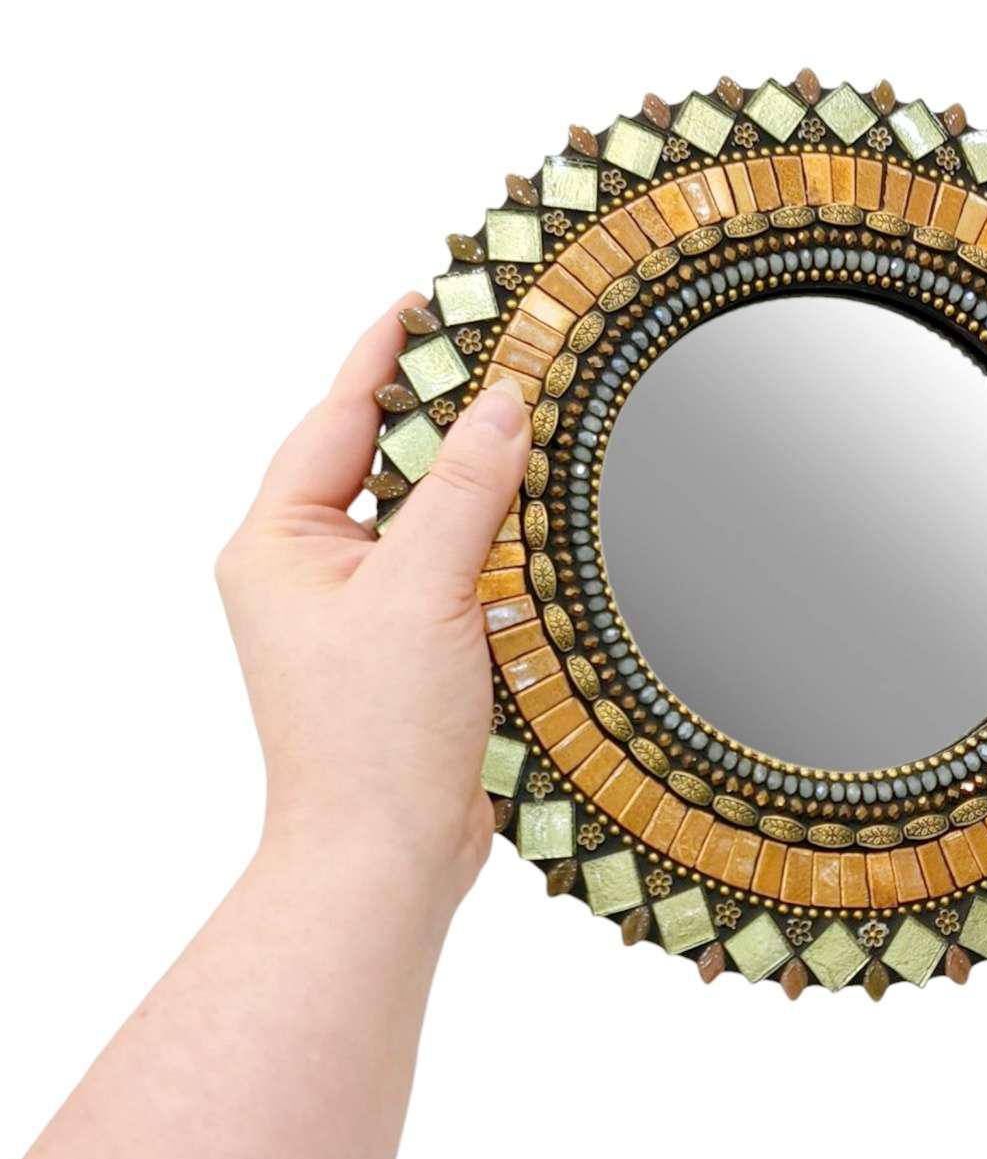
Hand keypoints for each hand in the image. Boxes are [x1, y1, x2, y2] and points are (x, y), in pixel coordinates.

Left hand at [216, 294, 529, 902]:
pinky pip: (449, 570)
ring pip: (422, 518)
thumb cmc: (373, 735)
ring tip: (528, 422)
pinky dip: (489, 543)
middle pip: (380, 462)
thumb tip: (505, 403)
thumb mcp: (421, 589)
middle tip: (501, 354)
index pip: (334, 420)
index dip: (382, 357)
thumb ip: (464, 489)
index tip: (427, 300)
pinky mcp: (407, 650)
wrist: (385, 857)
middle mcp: (311, 571)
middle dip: (440, 414)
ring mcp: (359, 614)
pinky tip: (535, 519)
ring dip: (472, 482)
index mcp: (280, 543)